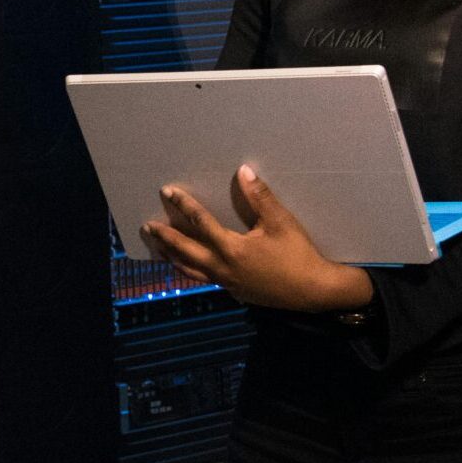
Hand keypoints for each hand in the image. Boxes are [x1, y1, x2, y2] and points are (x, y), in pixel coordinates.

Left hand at [140, 166, 375, 313]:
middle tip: (148, 226)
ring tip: (159, 248)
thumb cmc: (298, 254)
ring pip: (191, 270)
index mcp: (232, 249)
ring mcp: (227, 282)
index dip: (184, 205)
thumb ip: (260, 197)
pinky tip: (189, 265)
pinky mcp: (235, 291)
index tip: (168, 192)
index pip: (200, 222)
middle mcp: (223, 268)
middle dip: (165, 237)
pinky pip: (205, 279)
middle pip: (185, 250)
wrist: (313, 291)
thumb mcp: (281, 222)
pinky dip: (190, 270)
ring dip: (173, 257)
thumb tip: (243, 171)